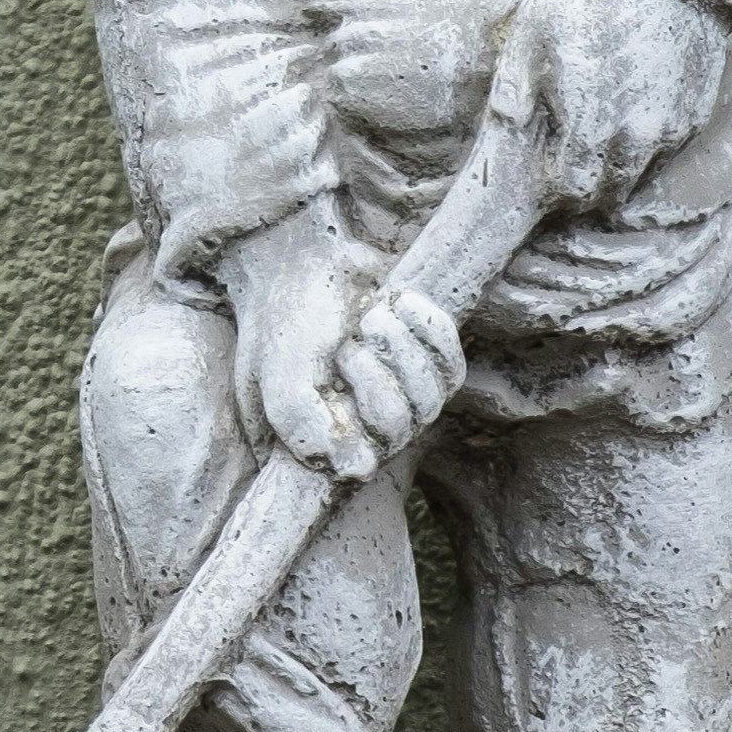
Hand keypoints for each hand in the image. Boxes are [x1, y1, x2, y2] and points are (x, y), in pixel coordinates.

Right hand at [222, 199, 465, 482]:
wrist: (302, 259)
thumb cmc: (284, 320)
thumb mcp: (279, 375)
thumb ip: (303, 426)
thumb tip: (360, 472)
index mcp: (323, 440)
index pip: (361, 464)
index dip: (364, 419)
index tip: (343, 367)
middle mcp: (363, 427)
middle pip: (402, 428)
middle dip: (377, 377)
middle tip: (348, 343)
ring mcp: (398, 395)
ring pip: (432, 400)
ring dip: (403, 351)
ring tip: (372, 317)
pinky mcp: (425, 362)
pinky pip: (452, 365)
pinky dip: (430, 329)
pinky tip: (398, 301)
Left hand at [489, 0, 731, 211]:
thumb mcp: (533, 32)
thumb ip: (513, 87)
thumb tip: (504, 128)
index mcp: (588, 126)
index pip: (571, 190)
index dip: (555, 188)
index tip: (546, 172)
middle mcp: (633, 139)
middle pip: (606, 194)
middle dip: (585, 188)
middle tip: (569, 165)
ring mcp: (667, 130)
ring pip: (638, 178)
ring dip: (616, 173)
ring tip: (598, 148)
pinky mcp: (692, 116)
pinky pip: (664, 154)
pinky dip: (645, 151)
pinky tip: (629, 123)